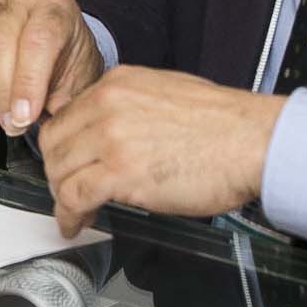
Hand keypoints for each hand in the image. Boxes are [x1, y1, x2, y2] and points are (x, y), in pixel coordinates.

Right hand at [0, 0, 103, 135]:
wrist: (56, 42)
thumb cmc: (68, 57)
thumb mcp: (80, 78)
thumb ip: (63, 100)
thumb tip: (43, 124)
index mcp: (55, 5)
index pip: (37, 39)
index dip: (28, 83)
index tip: (24, 115)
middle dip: (2, 93)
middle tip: (13, 122)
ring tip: (2, 115)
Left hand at [38, 66, 286, 234]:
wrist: (252, 140)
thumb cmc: (222, 124)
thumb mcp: (164, 92)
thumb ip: (129, 106)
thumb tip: (111, 130)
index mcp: (117, 84)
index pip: (66, 115)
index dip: (63, 146)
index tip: (67, 162)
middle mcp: (107, 105)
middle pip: (54, 143)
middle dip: (57, 172)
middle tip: (67, 191)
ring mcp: (111, 138)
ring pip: (60, 170)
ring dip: (62, 197)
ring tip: (73, 212)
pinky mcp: (121, 173)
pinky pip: (76, 196)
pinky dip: (70, 214)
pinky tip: (76, 223)